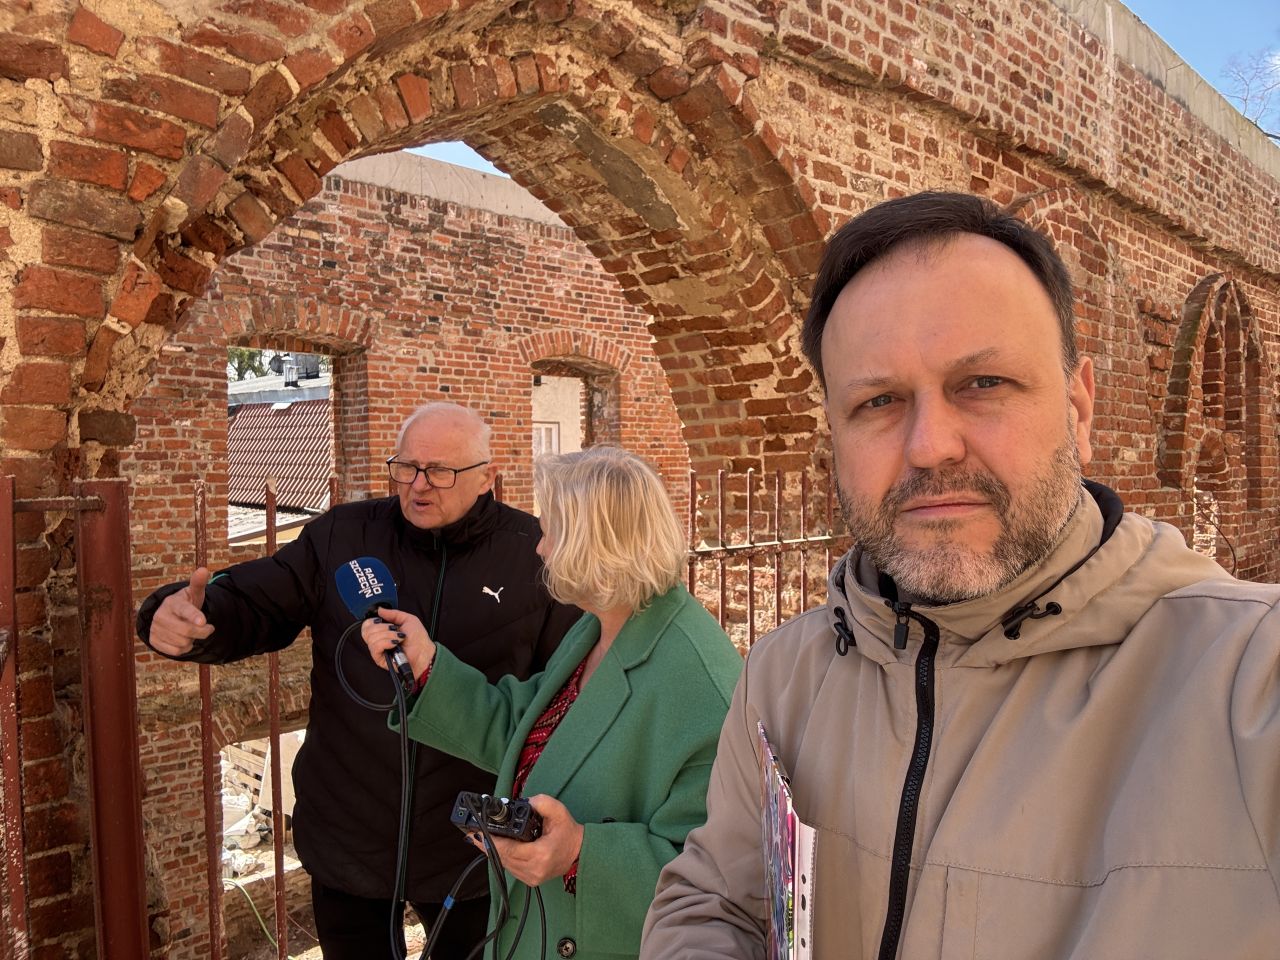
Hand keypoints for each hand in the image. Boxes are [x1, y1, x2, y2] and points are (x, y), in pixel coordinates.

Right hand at [148, 567, 214, 655]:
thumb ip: (198, 583)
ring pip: (182, 643)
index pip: (184, 610)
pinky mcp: (153, 641)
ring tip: (193, 632)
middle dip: (203, 632)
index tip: (203, 621)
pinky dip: (184, 648)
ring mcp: (155, 629)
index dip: (194, 616)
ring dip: (193, 640)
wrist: (169, 615)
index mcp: (172, 602)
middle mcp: (160, 616)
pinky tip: (184, 640)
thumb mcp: (193, 593)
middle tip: (210, 628)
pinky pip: (175, 652)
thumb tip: (203, 570)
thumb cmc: (185, 603)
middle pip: (186, 630)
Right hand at [361, 607, 434, 678]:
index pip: (367, 625)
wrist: (424, 652)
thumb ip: (393, 613)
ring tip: (398, 638)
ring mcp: (379, 650)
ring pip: (371, 638)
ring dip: (388, 635)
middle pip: (366, 630)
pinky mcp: (380, 659)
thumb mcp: (408, 619)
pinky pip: (375, 647)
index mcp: (383, 631)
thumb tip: (380, 609)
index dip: (371, 620)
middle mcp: (379, 640)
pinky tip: (394, 643)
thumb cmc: (418, 639)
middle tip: (394, 629)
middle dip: (382, 627)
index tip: (381, 620)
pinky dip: (385, 642)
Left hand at [468, 795, 583, 887]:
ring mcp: (531, 877)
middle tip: (473, 834)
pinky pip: (510, 868)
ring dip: (493, 852)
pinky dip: (502, 857)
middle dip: (488, 845)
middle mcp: (534, 869)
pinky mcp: (530, 880)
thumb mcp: (558, 811)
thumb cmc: (568, 832)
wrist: (579, 852)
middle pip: (502, 857)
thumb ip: (541, 803)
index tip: (478, 834)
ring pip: (504, 864)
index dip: (491, 841)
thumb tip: (525, 802)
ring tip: (480, 839)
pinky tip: (495, 847)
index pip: (509, 849)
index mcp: (540, 854)